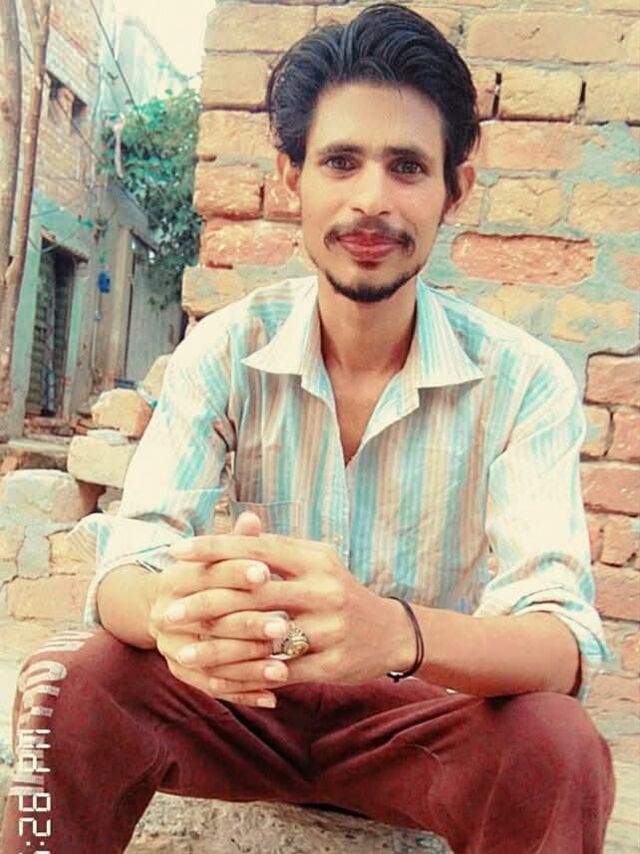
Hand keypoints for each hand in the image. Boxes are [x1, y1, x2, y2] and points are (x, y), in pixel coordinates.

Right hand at [148, 513, 290, 707]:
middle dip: (248, 624)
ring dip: (249, 665)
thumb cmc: (209, 576)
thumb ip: (238, 542)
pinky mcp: (181, 673)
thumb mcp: (219, 557)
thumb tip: (252, 518)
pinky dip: (243, 692)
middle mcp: (165, 614)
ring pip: (212, 660)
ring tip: (284, 669)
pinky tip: (273, 696)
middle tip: (284, 627)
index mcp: (175, 579)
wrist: (169, 609)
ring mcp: (171, 646)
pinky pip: (213, 687)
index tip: (268, 574)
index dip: (236, 573)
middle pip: (210, 620)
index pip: (206, 575)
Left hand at [167, 533, 414, 685]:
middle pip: (254, 593)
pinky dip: (247, 675)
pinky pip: (281, 671)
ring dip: (218, 648)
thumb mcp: (314, 562)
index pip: (257, 548)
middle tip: (168, 611)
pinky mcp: (332, 663)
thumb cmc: (338, 591)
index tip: (176, 552)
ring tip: (183, 652)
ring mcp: (330, 628)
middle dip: (205, 602)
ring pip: (262, 638)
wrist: (389, 632)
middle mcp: (324, 589)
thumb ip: (275, 548)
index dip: (214, 549)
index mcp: (315, 558)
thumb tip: (237, 522)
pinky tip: (217, 679)